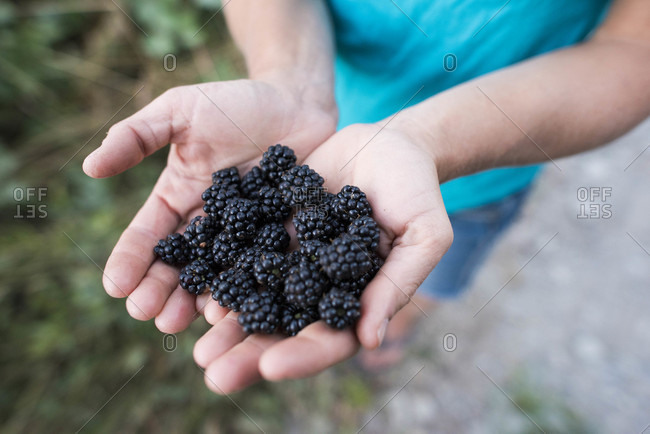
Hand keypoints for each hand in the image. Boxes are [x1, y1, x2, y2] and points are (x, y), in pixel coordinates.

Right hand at [83, 78, 335, 332]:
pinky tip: (233, 310)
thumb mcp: (180, 111)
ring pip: (217, 274)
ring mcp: (246, 234)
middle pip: (181, 264)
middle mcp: (209, 223)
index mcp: (180, 197)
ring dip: (196, 300)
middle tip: (147, 315)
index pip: (150, 234)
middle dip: (160, 290)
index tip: (113, 286)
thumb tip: (89, 167)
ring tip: (180, 322)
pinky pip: (261, 268)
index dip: (131, 259)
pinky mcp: (281, 237)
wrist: (295, 101)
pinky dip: (247, 289)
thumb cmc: (236, 104)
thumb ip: (138, 135)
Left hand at [193, 123, 452, 393]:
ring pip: (254, 294)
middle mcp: (316, 285)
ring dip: (225, 320)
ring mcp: (291, 257)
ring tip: (195, 340)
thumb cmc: (417, 191)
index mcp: (355, 298)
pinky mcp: (272, 226)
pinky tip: (193, 280)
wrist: (388, 144)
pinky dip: (218, 268)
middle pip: (281, 327)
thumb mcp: (423, 235)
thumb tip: (369, 339)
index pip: (329, 338)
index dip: (302, 356)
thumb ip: (397, 282)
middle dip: (248, 351)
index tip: (270, 366)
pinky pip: (241, 249)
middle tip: (212, 375)